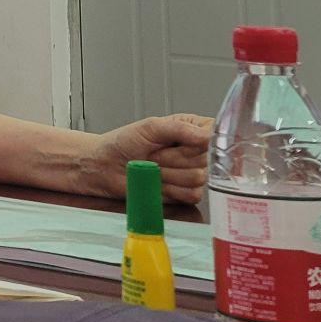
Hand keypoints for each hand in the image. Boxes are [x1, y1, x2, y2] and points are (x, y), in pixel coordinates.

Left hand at [74, 113, 210, 204]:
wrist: (106, 166)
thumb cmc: (123, 142)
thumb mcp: (150, 127)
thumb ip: (180, 129)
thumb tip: (208, 136)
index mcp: (192, 129)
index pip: (215, 137)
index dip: (199, 143)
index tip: (179, 143)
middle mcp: (196, 152)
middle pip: (205, 161)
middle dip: (174, 158)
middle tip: (154, 153)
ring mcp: (192, 173)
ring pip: (197, 178)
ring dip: (169, 174)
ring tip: (153, 166)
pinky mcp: (186, 193)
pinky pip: (191, 194)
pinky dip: (170, 189)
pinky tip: (157, 181)